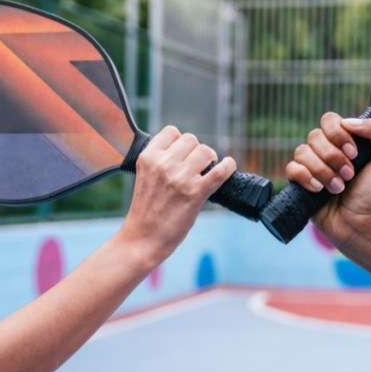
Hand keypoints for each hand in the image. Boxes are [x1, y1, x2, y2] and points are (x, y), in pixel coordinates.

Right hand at [120, 126, 235, 258]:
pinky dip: (228, 167)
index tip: (183, 154)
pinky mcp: (195, 193)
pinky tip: (228, 167)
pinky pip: (221, 171)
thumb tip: (187, 152)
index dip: (180, 142)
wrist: (142, 239)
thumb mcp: (145, 177)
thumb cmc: (145, 212)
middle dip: (196, 151)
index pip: (172, 132)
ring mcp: (180, 178)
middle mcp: (163, 164)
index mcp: (148, 158)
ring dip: (210, 160)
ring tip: (207, 171)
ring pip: (206, 151)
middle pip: (191, 139)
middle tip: (197, 166)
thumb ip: (160, 162)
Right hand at [285, 112, 370, 245]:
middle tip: (349, 175)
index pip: (330, 120)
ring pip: (302, 151)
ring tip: (338, 188)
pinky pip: (292, 168)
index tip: (354, 154)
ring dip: (323, 171)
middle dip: (333, 157)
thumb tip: (347, 122)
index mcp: (345, 140)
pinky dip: (306, 177)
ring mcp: (312, 166)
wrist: (364, 224)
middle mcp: (326, 150)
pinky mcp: (300, 182)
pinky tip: (320, 190)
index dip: (339, 135)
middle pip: (315, 135)